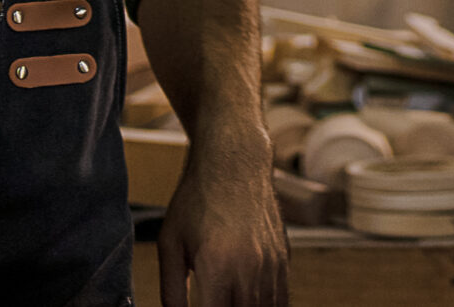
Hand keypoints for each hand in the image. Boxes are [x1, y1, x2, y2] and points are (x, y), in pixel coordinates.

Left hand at [157, 133, 286, 306]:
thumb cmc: (197, 199)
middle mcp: (250, 268)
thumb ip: (171, 290)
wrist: (234, 162)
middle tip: (212, 300)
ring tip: (227, 300)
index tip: (199, 306)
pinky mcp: (283, 258)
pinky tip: (249, 301)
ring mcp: (272, 264)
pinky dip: (266, 306)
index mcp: (217, 265)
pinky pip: (281, 298)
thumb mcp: (170, 244)